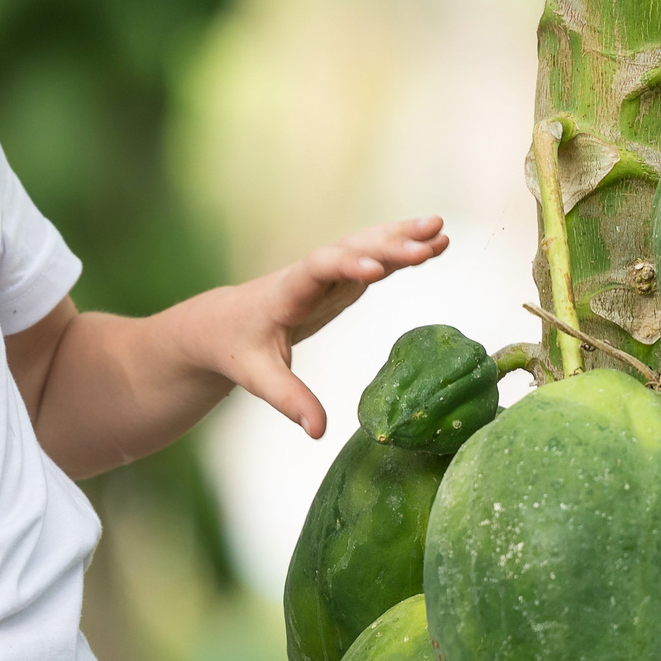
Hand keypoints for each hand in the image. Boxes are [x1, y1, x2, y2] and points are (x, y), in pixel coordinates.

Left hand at [204, 215, 448, 439]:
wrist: (220, 323)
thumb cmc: (236, 348)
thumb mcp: (257, 376)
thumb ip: (288, 399)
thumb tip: (317, 431)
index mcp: (286, 292)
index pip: (316, 272)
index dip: (344, 267)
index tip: (375, 270)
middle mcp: (309, 274)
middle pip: (349, 251)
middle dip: (387, 246)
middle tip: (427, 244)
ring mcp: (327, 273)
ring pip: (365, 246)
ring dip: (401, 236)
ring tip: (440, 229)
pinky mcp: (340, 278)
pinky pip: (374, 258)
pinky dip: (400, 248)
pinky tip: (432, 242)